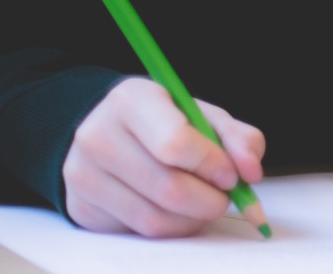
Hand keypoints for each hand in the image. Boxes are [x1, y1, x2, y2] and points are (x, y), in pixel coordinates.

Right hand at [63, 77, 265, 236]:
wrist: (107, 131)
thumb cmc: (164, 122)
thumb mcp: (204, 115)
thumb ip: (238, 137)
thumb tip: (251, 171)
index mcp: (131, 101)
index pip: (176, 144)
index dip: (212, 165)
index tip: (232, 174)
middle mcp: (97, 136)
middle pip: (168, 188)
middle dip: (210, 200)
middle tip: (224, 196)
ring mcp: (83, 174)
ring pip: (154, 217)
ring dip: (193, 218)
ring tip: (203, 202)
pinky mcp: (81, 206)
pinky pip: (138, 231)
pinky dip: (171, 227)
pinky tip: (177, 210)